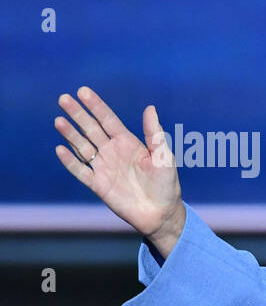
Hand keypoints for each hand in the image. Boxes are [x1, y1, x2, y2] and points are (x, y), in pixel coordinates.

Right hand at [54, 86, 184, 254]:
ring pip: (82, 147)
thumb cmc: (166, 184)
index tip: (82, 91)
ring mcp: (104, 167)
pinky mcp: (98, 184)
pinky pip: (81, 171)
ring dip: (70, 134)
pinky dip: (70, 161)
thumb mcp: (163, 157)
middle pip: (91, 129)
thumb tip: (150, 108)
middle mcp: (112, 152)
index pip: (108, 120)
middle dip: (78, 114)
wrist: (161, 213)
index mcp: (128, 143)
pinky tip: (60, 149)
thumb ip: (154, 134)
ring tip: (59, 121)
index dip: (96, 106)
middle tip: (63, 98)